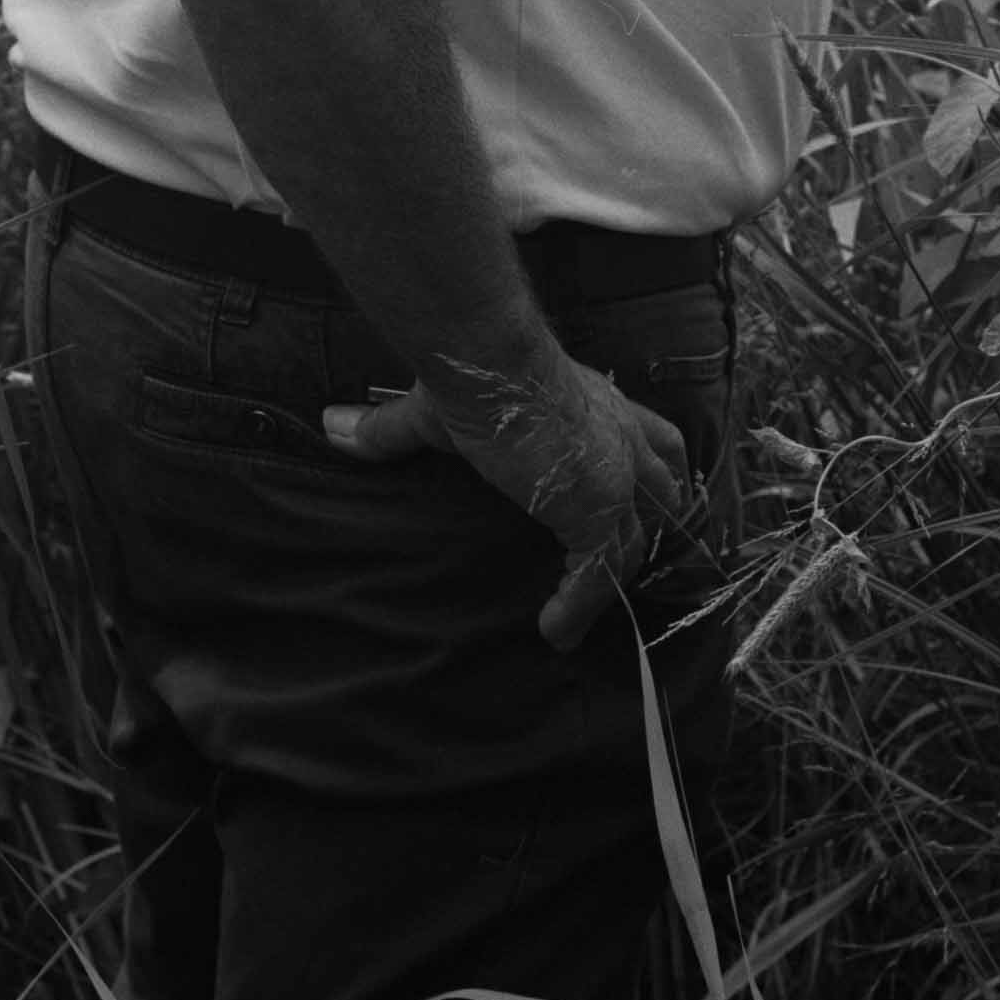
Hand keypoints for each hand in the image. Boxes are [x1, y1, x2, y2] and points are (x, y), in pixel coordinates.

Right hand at [326, 344, 697, 648]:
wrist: (490, 367)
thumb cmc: (473, 374)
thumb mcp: (435, 407)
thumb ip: (391, 427)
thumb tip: (335, 427)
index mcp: (599, 407)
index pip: (654, 441)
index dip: (654, 469)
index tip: (652, 494)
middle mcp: (622, 440)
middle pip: (665, 490)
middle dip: (658, 525)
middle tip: (634, 559)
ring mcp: (617, 480)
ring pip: (638, 541)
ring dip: (618, 578)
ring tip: (585, 612)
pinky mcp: (598, 514)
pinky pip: (600, 576)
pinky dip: (580, 607)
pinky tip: (556, 632)